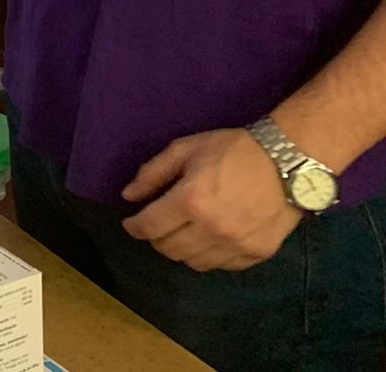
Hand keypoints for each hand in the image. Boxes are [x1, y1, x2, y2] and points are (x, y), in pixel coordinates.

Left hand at [121, 128, 302, 271]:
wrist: (288, 161)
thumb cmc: (233, 150)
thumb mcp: (185, 149)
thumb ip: (153, 173)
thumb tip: (128, 196)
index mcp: (191, 200)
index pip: (150, 226)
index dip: (134, 227)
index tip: (130, 224)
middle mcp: (212, 228)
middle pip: (169, 249)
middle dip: (156, 237)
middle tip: (159, 224)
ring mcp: (237, 245)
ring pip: (193, 263)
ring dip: (181, 249)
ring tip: (183, 232)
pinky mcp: (257, 254)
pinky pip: (222, 266)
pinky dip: (209, 256)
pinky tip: (210, 239)